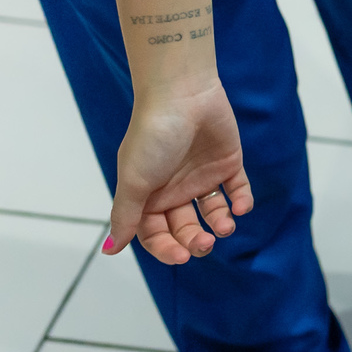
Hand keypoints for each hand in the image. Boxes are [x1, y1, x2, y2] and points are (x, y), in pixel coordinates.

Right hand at [104, 76, 253, 263]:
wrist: (183, 95)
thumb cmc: (153, 137)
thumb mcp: (134, 181)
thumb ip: (125, 216)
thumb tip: (110, 249)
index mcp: (148, 194)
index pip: (155, 234)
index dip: (167, 248)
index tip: (181, 256)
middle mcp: (174, 188)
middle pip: (185, 228)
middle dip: (195, 241)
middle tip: (204, 244)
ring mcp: (202, 176)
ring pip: (213, 213)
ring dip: (220, 225)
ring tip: (224, 227)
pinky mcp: (227, 163)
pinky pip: (237, 191)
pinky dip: (242, 202)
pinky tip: (240, 207)